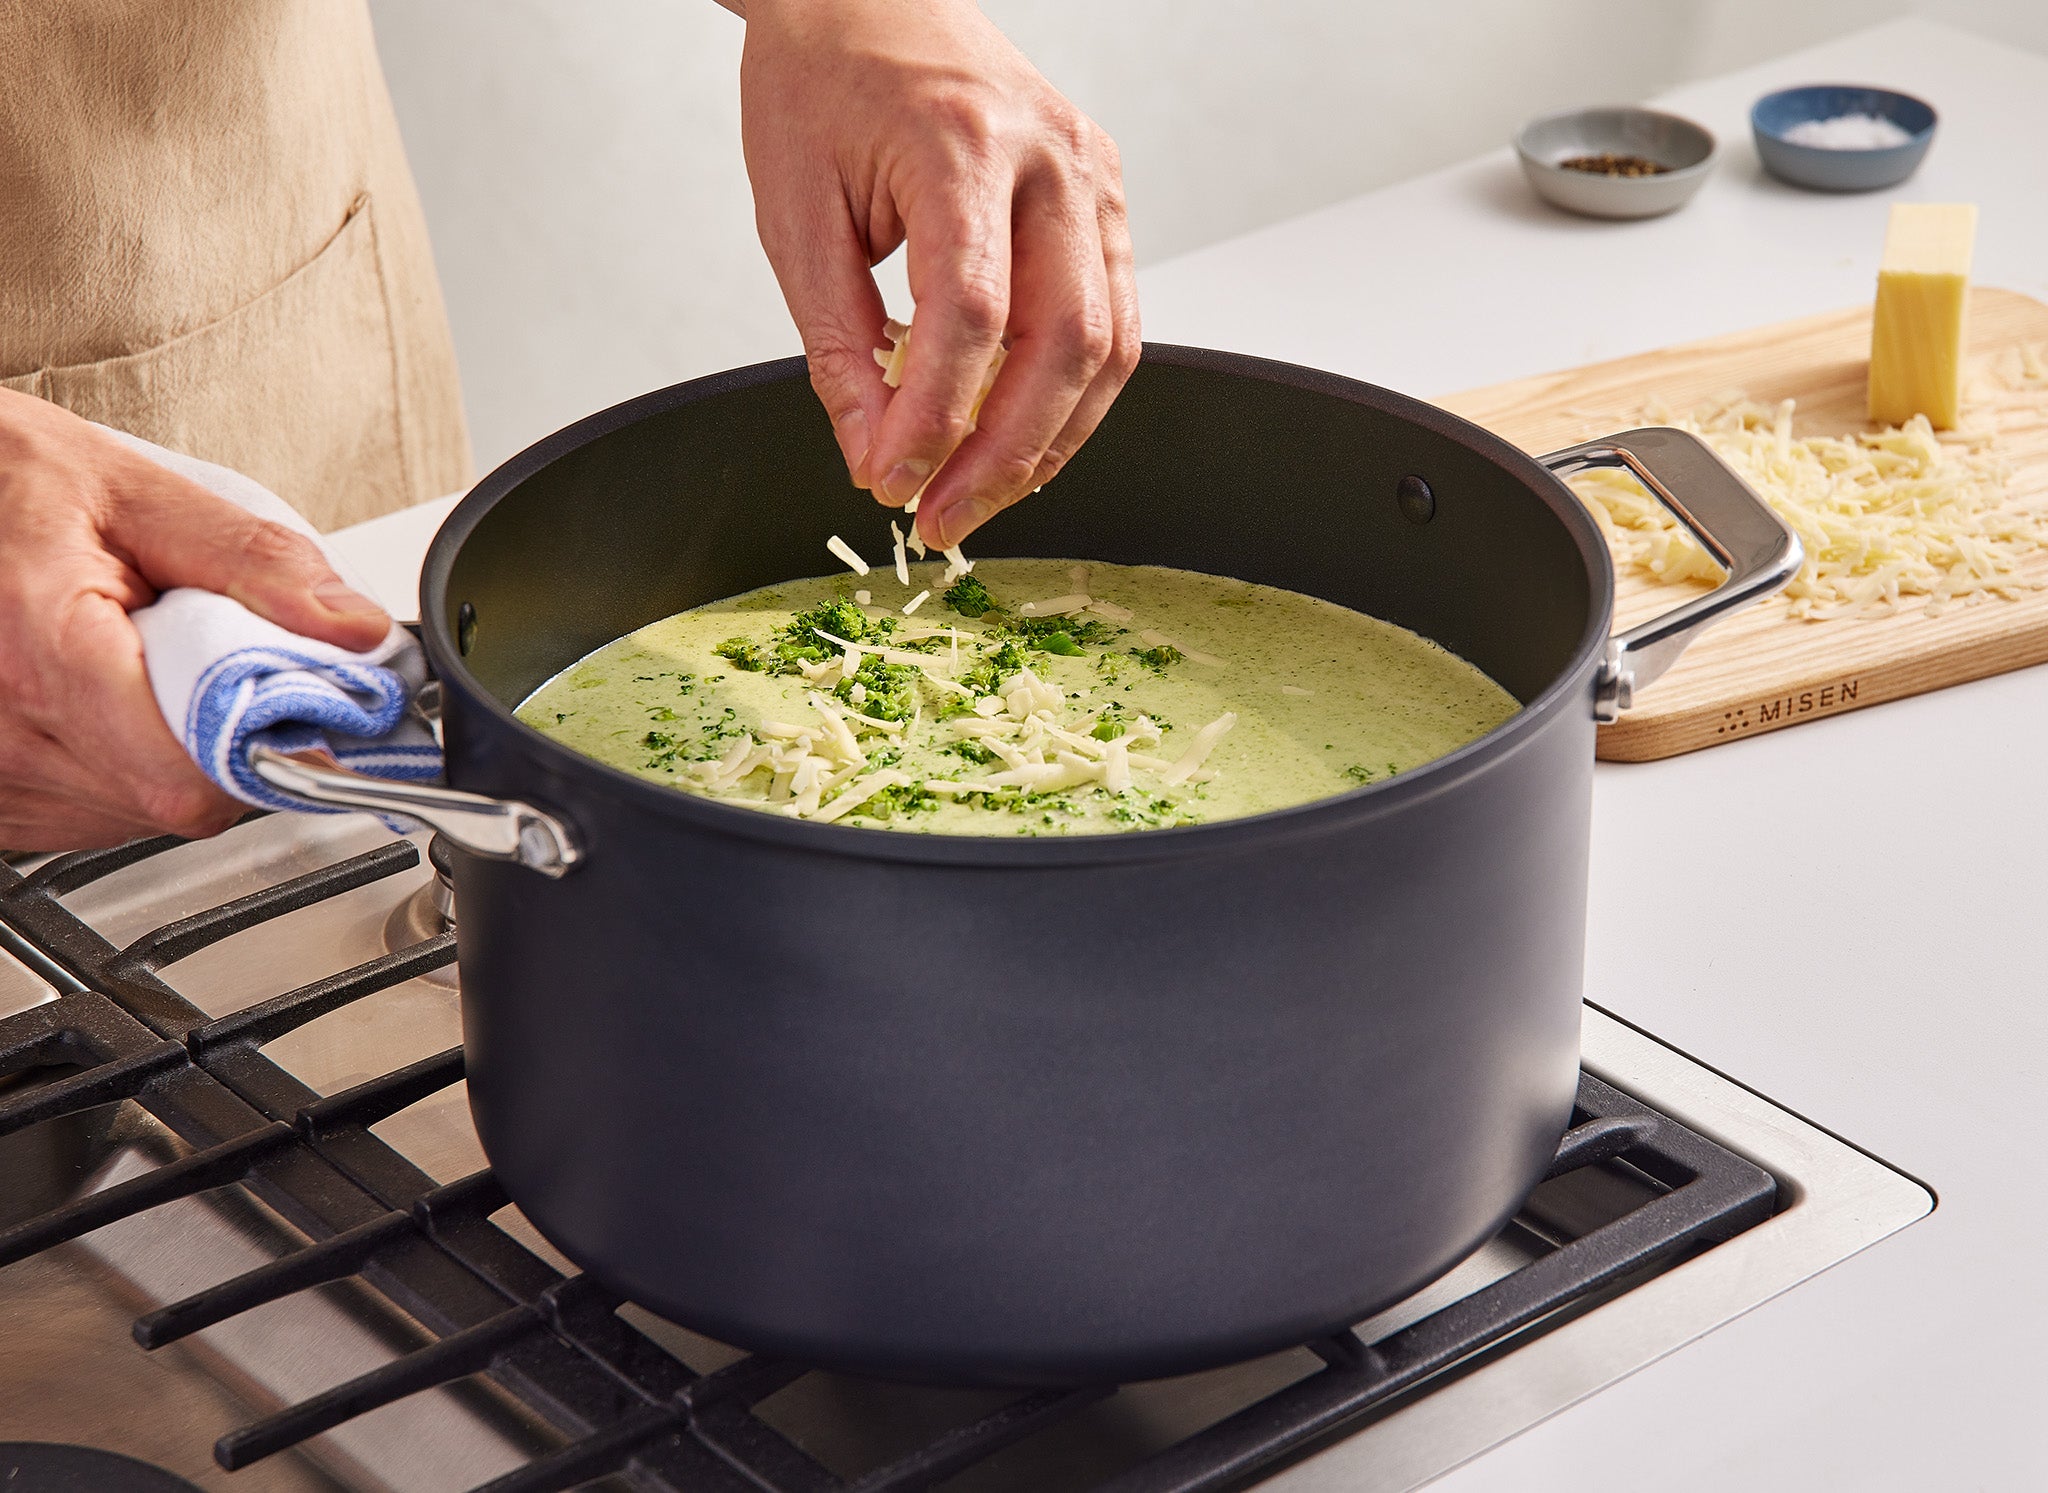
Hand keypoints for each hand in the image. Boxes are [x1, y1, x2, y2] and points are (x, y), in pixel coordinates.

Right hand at [0, 390, 391, 850]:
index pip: (194, 776)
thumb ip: (255, 563)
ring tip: (140, 669)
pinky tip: (103, 700)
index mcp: (51, 654)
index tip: (299, 709)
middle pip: (175, 799)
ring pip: (135, 814)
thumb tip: (354, 630)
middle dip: (222, 740)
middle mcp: (8, 735)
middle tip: (213, 663)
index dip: (264, 749)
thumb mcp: (137, 492)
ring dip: (168, 754)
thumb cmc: (4, 481)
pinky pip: (84, 816)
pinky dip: (118, 766)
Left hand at [740, 0, 1138, 550]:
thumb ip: (840, 345)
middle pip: (1062, 342)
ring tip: (978, 495)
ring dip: (1048, 444)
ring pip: (1107, 346)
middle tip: (941, 519)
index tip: (888, 481)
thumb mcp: (795, 216)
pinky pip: (1113, 324)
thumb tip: (875, 456)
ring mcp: (1095, 178)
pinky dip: (1070, 400)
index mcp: (962, 142)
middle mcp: (1052, 157)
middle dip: (1003, 456)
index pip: (971, 313)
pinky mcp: (1108, 203)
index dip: (934, 419)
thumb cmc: (823, 85)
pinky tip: (1017, 440)